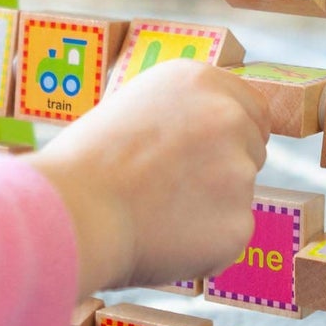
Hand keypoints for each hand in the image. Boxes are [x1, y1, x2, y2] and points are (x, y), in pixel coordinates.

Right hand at [26, 61, 268, 298]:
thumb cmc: (84, 163)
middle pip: (253, 149)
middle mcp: (228, 117)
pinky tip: (164, 238)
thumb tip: (200, 133)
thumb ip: (178, 113)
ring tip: (157, 213)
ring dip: (211, 208)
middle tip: (173, 189)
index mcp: (200, 81)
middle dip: (224, 170)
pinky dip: (205, 244)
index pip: (251, 108)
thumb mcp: (132, 106)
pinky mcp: (240, 222)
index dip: (231, 134)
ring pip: (238, 195)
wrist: (72, 214)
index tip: (209, 153)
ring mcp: (239, 171)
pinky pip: (229, 235)